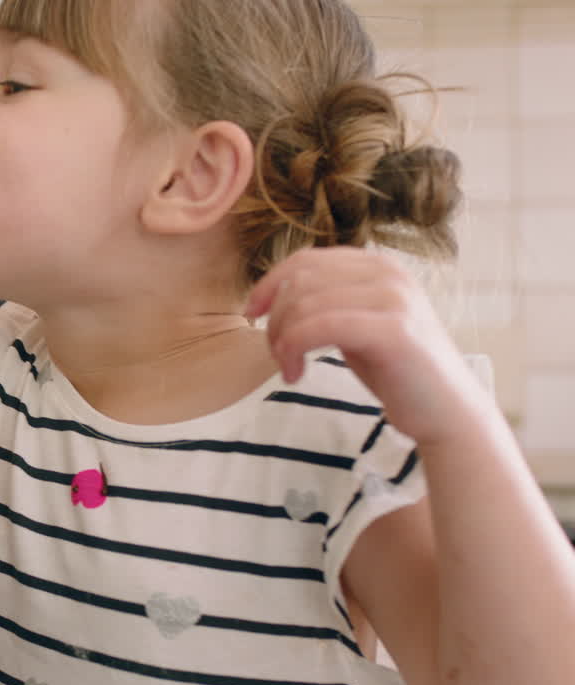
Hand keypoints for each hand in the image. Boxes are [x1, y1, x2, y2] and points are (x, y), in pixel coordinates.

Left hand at [245, 247, 490, 446]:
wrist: (446, 411)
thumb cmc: (395, 370)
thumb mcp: (356, 323)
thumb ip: (327, 301)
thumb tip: (274, 293)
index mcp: (377, 265)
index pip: (305, 259)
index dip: (269, 284)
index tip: (252, 314)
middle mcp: (387, 273)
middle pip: (300, 281)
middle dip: (275, 319)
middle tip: (278, 356)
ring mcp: (393, 298)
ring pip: (304, 304)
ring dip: (282, 340)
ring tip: (289, 368)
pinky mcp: (394, 330)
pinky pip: (320, 326)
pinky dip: (294, 349)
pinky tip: (295, 374)